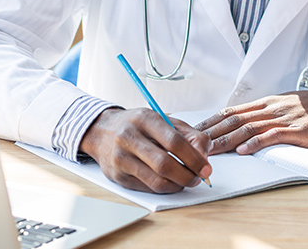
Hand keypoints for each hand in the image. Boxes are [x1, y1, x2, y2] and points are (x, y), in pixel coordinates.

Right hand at [79, 107, 211, 193]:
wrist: (101, 131)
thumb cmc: (137, 126)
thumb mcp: (163, 120)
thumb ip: (189, 135)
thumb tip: (204, 156)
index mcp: (144, 118)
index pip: (174, 141)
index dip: (194, 158)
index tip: (206, 168)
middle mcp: (129, 137)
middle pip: (165, 164)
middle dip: (188, 175)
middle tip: (198, 178)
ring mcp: (121, 158)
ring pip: (156, 180)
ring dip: (178, 185)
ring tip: (186, 180)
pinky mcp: (117, 175)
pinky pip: (148, 188)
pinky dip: (165, 188)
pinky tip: (170, 182)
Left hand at [195, 87, 307, 154]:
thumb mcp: (290, 106)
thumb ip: (270, 114)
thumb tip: (249, 123)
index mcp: (268, 103)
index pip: (232, 111)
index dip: (211, 121)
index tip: (193, 131)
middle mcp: (272, 107)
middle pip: (234, 119)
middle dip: (211, 132)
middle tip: (191, 143)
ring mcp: (285, 117)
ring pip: (248, 127)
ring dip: (226, 140)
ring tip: (209, 150)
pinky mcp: (299, 129)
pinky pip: (273, 135)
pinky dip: (256, 143)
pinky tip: (244, 150)